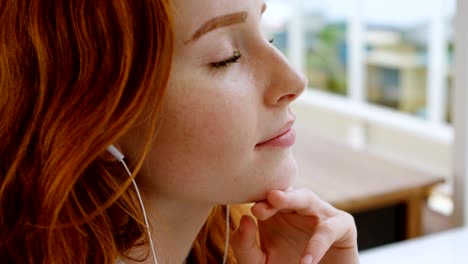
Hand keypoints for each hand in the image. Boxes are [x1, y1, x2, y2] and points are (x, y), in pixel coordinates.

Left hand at [230, 188, 358, 263]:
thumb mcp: (259, 262)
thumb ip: (246, 245)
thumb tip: (245, 219)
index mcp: (276, 212)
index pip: (265, 197)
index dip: (261, 198)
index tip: (253, 210)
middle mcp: (297, 208)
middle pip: (286, 191)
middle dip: (278, 193)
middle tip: (269, 197)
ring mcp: (320, 214)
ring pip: (308, 198)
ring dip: (294, 199)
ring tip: (276, 201)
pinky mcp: (343, 226)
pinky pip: (329, 229)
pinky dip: (318, 244)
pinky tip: (306, 260)